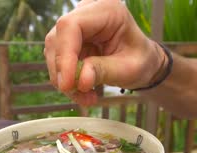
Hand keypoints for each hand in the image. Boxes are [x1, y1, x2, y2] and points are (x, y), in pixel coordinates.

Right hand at [44, 0, 162, 105]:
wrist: (141, 61)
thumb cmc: (141, 60)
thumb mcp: (129, 68)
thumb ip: (104, 71)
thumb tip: (80, 81)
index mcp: (106, 10)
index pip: (71, 26)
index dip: (65, 55)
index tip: (68, 84)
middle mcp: (86, 12)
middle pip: (57, 39)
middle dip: (63, 72)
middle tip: (81, 96)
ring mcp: (75, 26)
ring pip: (54, 53)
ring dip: (65, 80)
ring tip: (87, 97)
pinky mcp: (69, 41)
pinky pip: (58, 62)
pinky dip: (67, 81)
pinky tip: (83, 92)